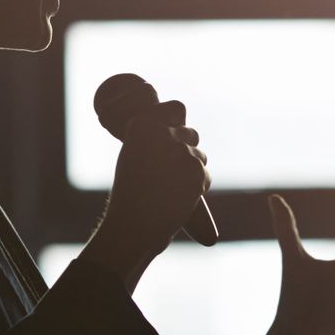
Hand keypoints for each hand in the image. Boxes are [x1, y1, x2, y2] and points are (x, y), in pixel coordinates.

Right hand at [77, 100, 208, 289]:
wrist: (134, 226)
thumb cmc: (129, 195)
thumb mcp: (132, 156)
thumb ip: (153, 139)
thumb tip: (179, 129)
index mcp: (143, 125)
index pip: (177, 108)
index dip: (179, 120)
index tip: (175, 132)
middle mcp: (164, 133)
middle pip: (192, 133)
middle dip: (187, 149)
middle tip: (171, 171)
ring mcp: (182, 151)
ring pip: (200, 156)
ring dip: (192, 171)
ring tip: (170, 190)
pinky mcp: (197, 171)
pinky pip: (205, 176)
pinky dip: (197, 188)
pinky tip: (178, 199)